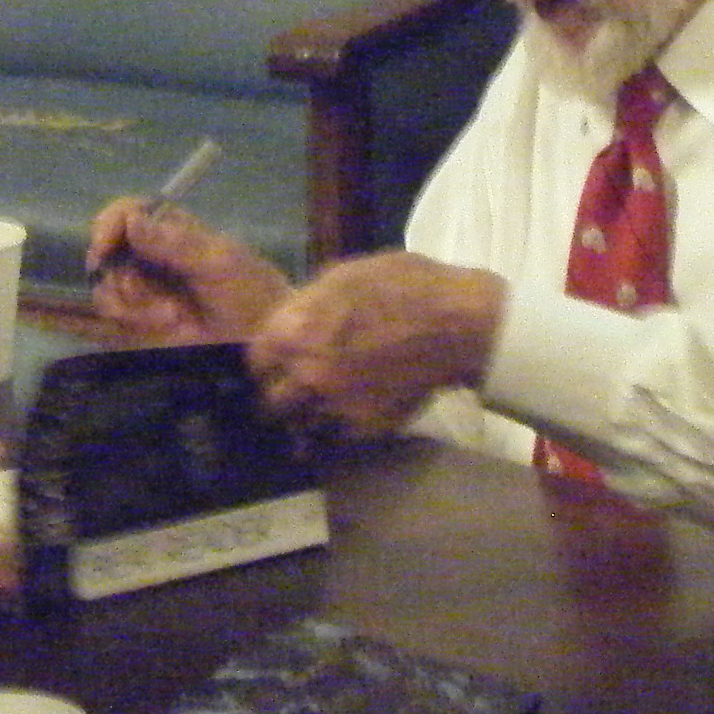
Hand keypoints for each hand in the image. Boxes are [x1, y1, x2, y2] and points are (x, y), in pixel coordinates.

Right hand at [85, 197, 291, 342]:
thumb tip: (133, 221)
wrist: (264, 342)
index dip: (107, 226)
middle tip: (155, 298)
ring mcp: (143, 293)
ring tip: (172, 318)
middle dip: (125, 282)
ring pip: (106, 293)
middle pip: (105, 258)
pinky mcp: (140, 326)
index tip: (104, 248)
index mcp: (169, 231)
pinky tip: (163, 328)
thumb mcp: (218, 262)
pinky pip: (112, 323)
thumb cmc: (249, 292)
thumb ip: (175, 242)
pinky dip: (131, 325)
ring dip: (133, 308)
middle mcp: (148, 259)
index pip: (124, 213)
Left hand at [243, 251, 504, 438]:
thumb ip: (307, 306)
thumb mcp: (344, 275)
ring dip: (301, 417)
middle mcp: (306, 374)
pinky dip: (332, 432)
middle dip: (276, 394)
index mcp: (295, 331)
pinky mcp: (365, 428)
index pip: (254, 361)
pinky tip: (340, 418)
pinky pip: (333, 438)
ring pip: (297, 425)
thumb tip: (290, 322)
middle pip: (268, 401)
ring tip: (311, 409)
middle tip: (288, 388)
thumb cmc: (404, 285)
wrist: (459, 325)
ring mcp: (335, 405)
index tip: (273, 360)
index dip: (264, 360)